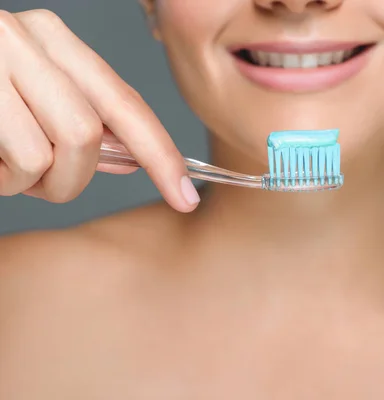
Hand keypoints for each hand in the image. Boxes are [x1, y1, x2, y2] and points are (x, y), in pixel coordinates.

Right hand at [0, 9, 199, 210]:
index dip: (162, 156)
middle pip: (87, 134)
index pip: (127, 104)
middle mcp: (24, 39)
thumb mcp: (36, 98)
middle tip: (48, 183)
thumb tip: (132, 160)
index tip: (185, 196)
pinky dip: (2, 180)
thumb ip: (83, 122)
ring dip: (31, 182)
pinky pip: (13, 160)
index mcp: (54, 40)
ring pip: (48, 153)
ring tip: (4, 167)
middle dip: (74, 178)